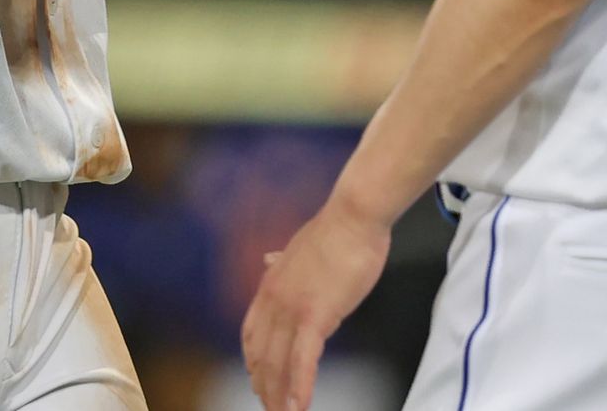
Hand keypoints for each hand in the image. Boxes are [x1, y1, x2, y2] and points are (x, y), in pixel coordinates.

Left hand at [241, 198, 391, 410]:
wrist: (354, 215)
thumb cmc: (337, 230)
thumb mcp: (299, 247)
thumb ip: (282, 262)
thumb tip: (268, 260)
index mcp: (270, 285)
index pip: (252, 333)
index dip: (253, 360)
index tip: (256, 378)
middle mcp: (274, 300)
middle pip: (262, 356)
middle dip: (265, 387)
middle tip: (271, 408)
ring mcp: (292, 309)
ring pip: (279, 365)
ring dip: (280, 396)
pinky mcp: (315, 316)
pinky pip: (303, 361)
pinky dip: (301, 388)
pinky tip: (301, 406)